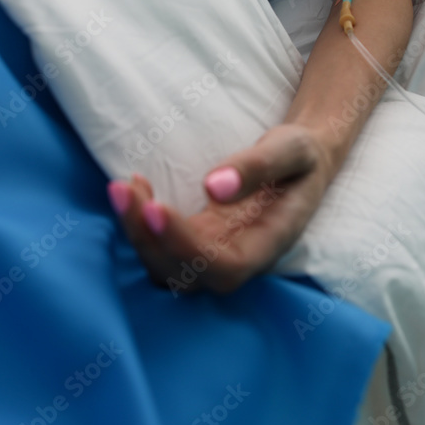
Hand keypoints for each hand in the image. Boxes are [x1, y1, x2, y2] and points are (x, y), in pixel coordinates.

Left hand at [107, 123, 335, 294]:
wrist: (302, 163)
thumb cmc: (301, 156)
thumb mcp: (291, 149)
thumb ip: (258, 166)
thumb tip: (212, 187)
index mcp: (270, 243)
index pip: (225, 266)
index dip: (186, 247)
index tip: (156, 208)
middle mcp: (241, 258)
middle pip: (186, 275)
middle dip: (148, 239)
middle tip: (123, 190)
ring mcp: (217, 252)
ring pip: (167, 267)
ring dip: (138, 234)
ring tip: (122, 188)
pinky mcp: (200, 239)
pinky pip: (163, 246)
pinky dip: (141, 223)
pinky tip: (135, 186)